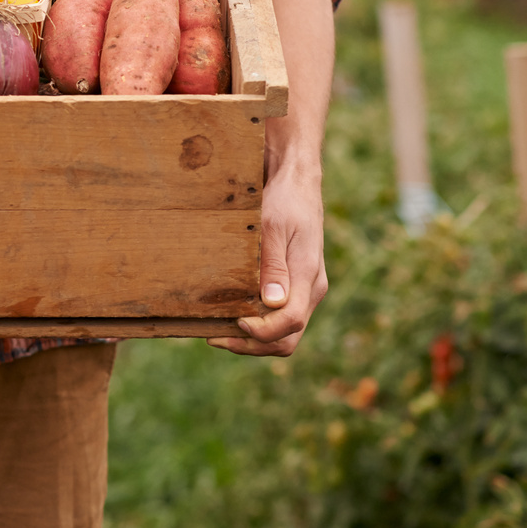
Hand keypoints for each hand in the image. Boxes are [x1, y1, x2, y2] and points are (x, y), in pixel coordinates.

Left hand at [207, 163, 326, 356]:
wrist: (297, 183)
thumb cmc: (284, 200)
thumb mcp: (273, 227)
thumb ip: (273, 265)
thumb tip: (272, 303)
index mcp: (307, 276)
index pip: (289, 323)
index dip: (261, 332)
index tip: (233, 322)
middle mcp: (311, 289)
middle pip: (287, 338)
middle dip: (252, 345)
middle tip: (215, 337)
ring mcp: (305, 289)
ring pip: (285, 332)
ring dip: (253, 339)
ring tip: (218, 331)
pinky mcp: (296, 285)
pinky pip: (281, 317)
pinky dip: (258, 325)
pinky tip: (232, 315)